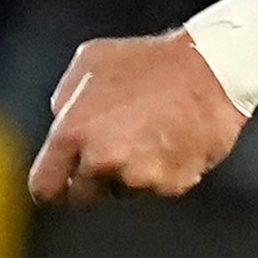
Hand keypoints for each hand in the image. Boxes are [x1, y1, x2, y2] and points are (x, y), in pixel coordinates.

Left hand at [29, 32, 243, 203]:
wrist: (213, 68)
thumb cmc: (151, 59)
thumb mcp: (92, 60)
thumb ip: (66, 98)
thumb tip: (61, 120)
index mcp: (74, 132)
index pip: (45, 187)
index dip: (52, 187)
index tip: (61, 184)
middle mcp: (102, 159)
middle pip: (82, 197)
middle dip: (91, 181)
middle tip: (112, 151)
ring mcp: (139, 176)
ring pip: (123, 191)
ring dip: (130, 173)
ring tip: (150, 134)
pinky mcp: (172, 184)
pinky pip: (158, 187)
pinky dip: (163, 171)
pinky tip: (172, 140)